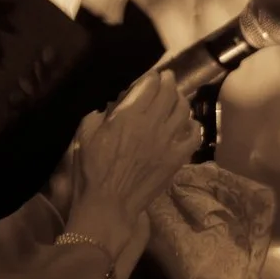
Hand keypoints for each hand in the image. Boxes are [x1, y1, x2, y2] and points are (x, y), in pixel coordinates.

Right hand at [62, 71, 197, 245]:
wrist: (110, 202)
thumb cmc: (93, 170)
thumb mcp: (85, 136)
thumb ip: (99, 115)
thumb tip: (113, 106)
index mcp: (129, 116)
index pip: (149, 86)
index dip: (153, 77)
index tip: (153, 76)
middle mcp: (153, 123)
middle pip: (169, 94)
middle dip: (170, 82)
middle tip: (169, 78)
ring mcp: (168, 141)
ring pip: (184, 111)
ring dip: (182, 100)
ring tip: (179, 97)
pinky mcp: (177, 158)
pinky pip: (194, 136)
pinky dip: (194, 126)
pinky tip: (190, 123)